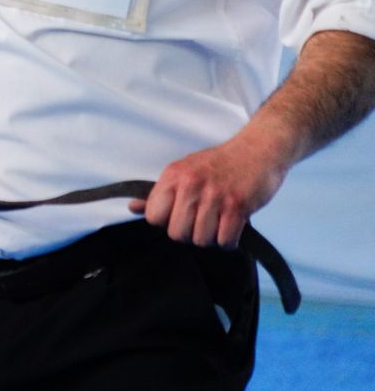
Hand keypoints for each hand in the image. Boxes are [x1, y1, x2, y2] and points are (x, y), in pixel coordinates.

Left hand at [129, 134, 290, 247]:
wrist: (257, 149)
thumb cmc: (218, 163)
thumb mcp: (183, 170)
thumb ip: (159, 192)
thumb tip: (133, 208)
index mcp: (173, 176)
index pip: (153, 216)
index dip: (165, 223)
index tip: (178, 217)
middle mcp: (191, 185)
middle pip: (177, 233)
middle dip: (189, 234)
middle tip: (201, 222)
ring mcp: (215, 197)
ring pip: (201, 240)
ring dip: (211, 238)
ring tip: (218, 223)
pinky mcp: (238, 207)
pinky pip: (226, 241)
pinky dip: (229, 241)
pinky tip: (231, 228)